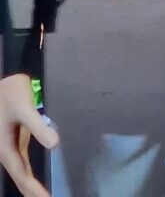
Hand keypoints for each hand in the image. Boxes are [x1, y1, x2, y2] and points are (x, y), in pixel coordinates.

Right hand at [0, 74, 57, 196]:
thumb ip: (39, 126)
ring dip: (30, 185)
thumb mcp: (25, 109)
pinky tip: (36, 179)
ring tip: (43, 196)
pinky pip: (21, 164)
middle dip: (32, 191)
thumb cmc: (12, 94)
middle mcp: (5, 151)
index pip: (21, 175)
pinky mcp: (15, 141)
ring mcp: (9, 147)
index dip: (33, 189)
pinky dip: (29, 174)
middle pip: (20, 178)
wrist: (3, 82)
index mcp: (5, 148)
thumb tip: (55, 145)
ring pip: (20, 172)